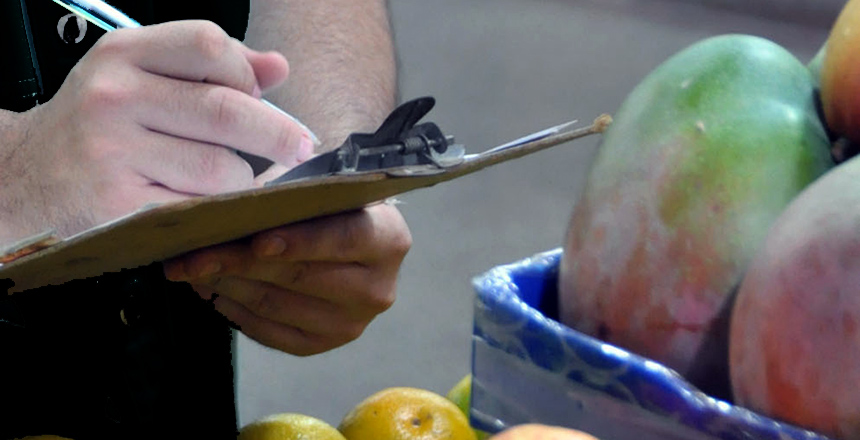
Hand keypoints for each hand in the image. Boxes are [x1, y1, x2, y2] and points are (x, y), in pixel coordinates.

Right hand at [0, 20, 312, 243]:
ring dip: (242, 179)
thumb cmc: (97, 125)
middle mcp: (114, 98)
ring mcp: (113, 154)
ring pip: (220, 169)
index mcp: (122, 55)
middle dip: (279, 133)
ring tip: (230, 178)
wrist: (23, 180)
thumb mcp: (140, 77)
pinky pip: (199, 209)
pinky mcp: (119, 206)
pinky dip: (219, 210)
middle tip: (303, 146)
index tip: (260, 95)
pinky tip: (213, 204)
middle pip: (225, 110)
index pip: (207, 43)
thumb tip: (279, 68)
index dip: (245, 71)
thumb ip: (211, 69)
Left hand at [162, 203, 411, 355]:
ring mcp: (352, 323)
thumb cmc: (331, 205)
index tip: (257, 241)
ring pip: (276, 305)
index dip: (300, 241)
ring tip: (191, 267)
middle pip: (300, 276)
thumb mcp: (324, 187)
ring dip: (226, 286)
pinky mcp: (324, 344)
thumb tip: (235, 200)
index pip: (345, 239)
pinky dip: (234, 310)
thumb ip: (294, 193)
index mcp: (389, 239)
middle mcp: (378, 288)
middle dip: (239, 263)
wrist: (352, 240)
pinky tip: (210, 290)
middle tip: (193, 253)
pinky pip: (270, 333)